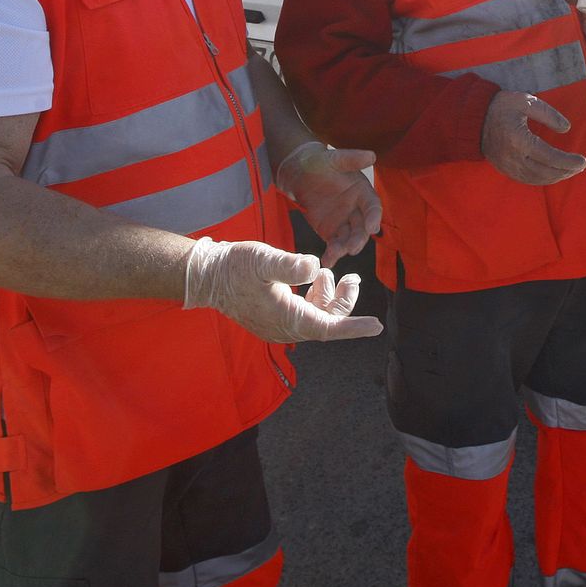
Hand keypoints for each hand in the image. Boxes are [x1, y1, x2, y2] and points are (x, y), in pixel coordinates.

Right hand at [182, 237, 382, 342]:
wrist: (208, 276)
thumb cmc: (235, 267)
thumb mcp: (263, 259)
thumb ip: (290, 265)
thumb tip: (313, 267)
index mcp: (287, 318)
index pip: (328, 327)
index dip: (354, 326)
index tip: (377, 326)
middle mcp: (285, 327)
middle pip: (327, 321)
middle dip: (344, 302)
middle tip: (354, 278)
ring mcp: (279, 323)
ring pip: (317, 316)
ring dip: (330, 297)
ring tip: (334, 274)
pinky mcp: (275, 316)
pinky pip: (305, 312)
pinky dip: (316, 297)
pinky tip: (315, 278)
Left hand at [276, 141, 381, 266]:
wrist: (298, 172)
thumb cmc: (318, 161)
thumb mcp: (333, 158)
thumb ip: (351, 159)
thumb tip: (372, 155)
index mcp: (362, 192)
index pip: (373, 206)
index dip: (374, 217)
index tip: (373, 228)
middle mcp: (357, 209)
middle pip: (362, 227)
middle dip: (359, 238)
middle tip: (352, 248)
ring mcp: (344, 222)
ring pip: (349, 238)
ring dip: (344, 248)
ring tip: (334, 255)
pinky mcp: (330, 231)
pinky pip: (334, 244)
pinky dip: (332, 253)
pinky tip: (327, 261)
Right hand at [481, 90, 585, 184]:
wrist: (473, 118)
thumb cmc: (501, 106)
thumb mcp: (526, 101)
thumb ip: (548, 114)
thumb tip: (566, 128)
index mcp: (519, 140)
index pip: (550, 157)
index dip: (569, 161)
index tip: (583, 160)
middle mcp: (514, 157)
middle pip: (546, 172)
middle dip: (566, 171)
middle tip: (580, 166)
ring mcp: (508, 166)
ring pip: (537, 179)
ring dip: (556, 177)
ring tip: (570, 171)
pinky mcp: (505, 169)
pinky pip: (527, 180)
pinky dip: (543, 180)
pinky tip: (553, 174)